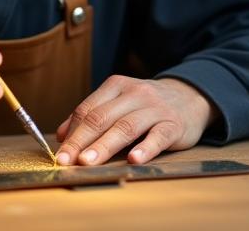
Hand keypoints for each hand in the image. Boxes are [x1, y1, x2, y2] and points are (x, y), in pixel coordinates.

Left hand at [54, 76, 217, 165]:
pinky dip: (145, 148)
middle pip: (102, 118)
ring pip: (126, 127)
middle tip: (66, 160)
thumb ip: (92, 115)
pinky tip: (133, 160)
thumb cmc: (147, 105)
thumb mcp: (119, 102)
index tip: (59, 154)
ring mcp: (155, 108)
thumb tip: (61, 135)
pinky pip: (158, 136)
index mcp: (116, 86)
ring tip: (88, 162)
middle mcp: (134, 94)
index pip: (88, 110)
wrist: (190, 96)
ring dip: (104, 146)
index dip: (72, 132)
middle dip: (81, 140)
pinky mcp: (174, 124)